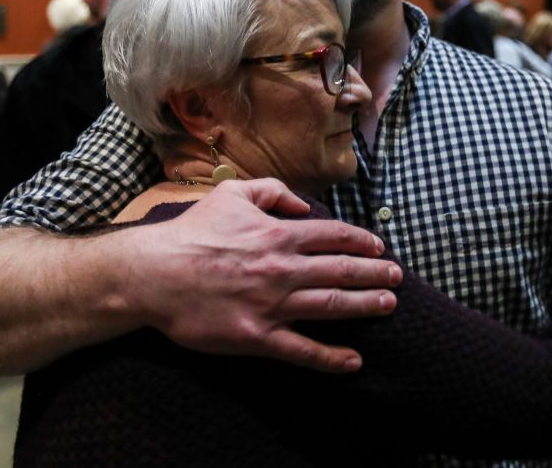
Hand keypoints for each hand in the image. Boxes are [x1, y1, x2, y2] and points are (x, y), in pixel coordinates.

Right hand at [112, 178, 401, 372]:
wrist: (153, 274)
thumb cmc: (191, 232)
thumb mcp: (231, 194)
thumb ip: (271, 191)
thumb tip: (301, 203)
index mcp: (277, 235)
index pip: (333, 235)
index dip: (362, 241)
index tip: (379, 247)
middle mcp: (282, 269)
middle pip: (341, 270)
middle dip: (374, 273)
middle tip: (398, 278)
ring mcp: (272, 305)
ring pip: (330, 305)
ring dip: (365, 305)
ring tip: (388, 305)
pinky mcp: (256, 337)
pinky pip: (301, 350)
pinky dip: (330, 357)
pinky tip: (354, 361)